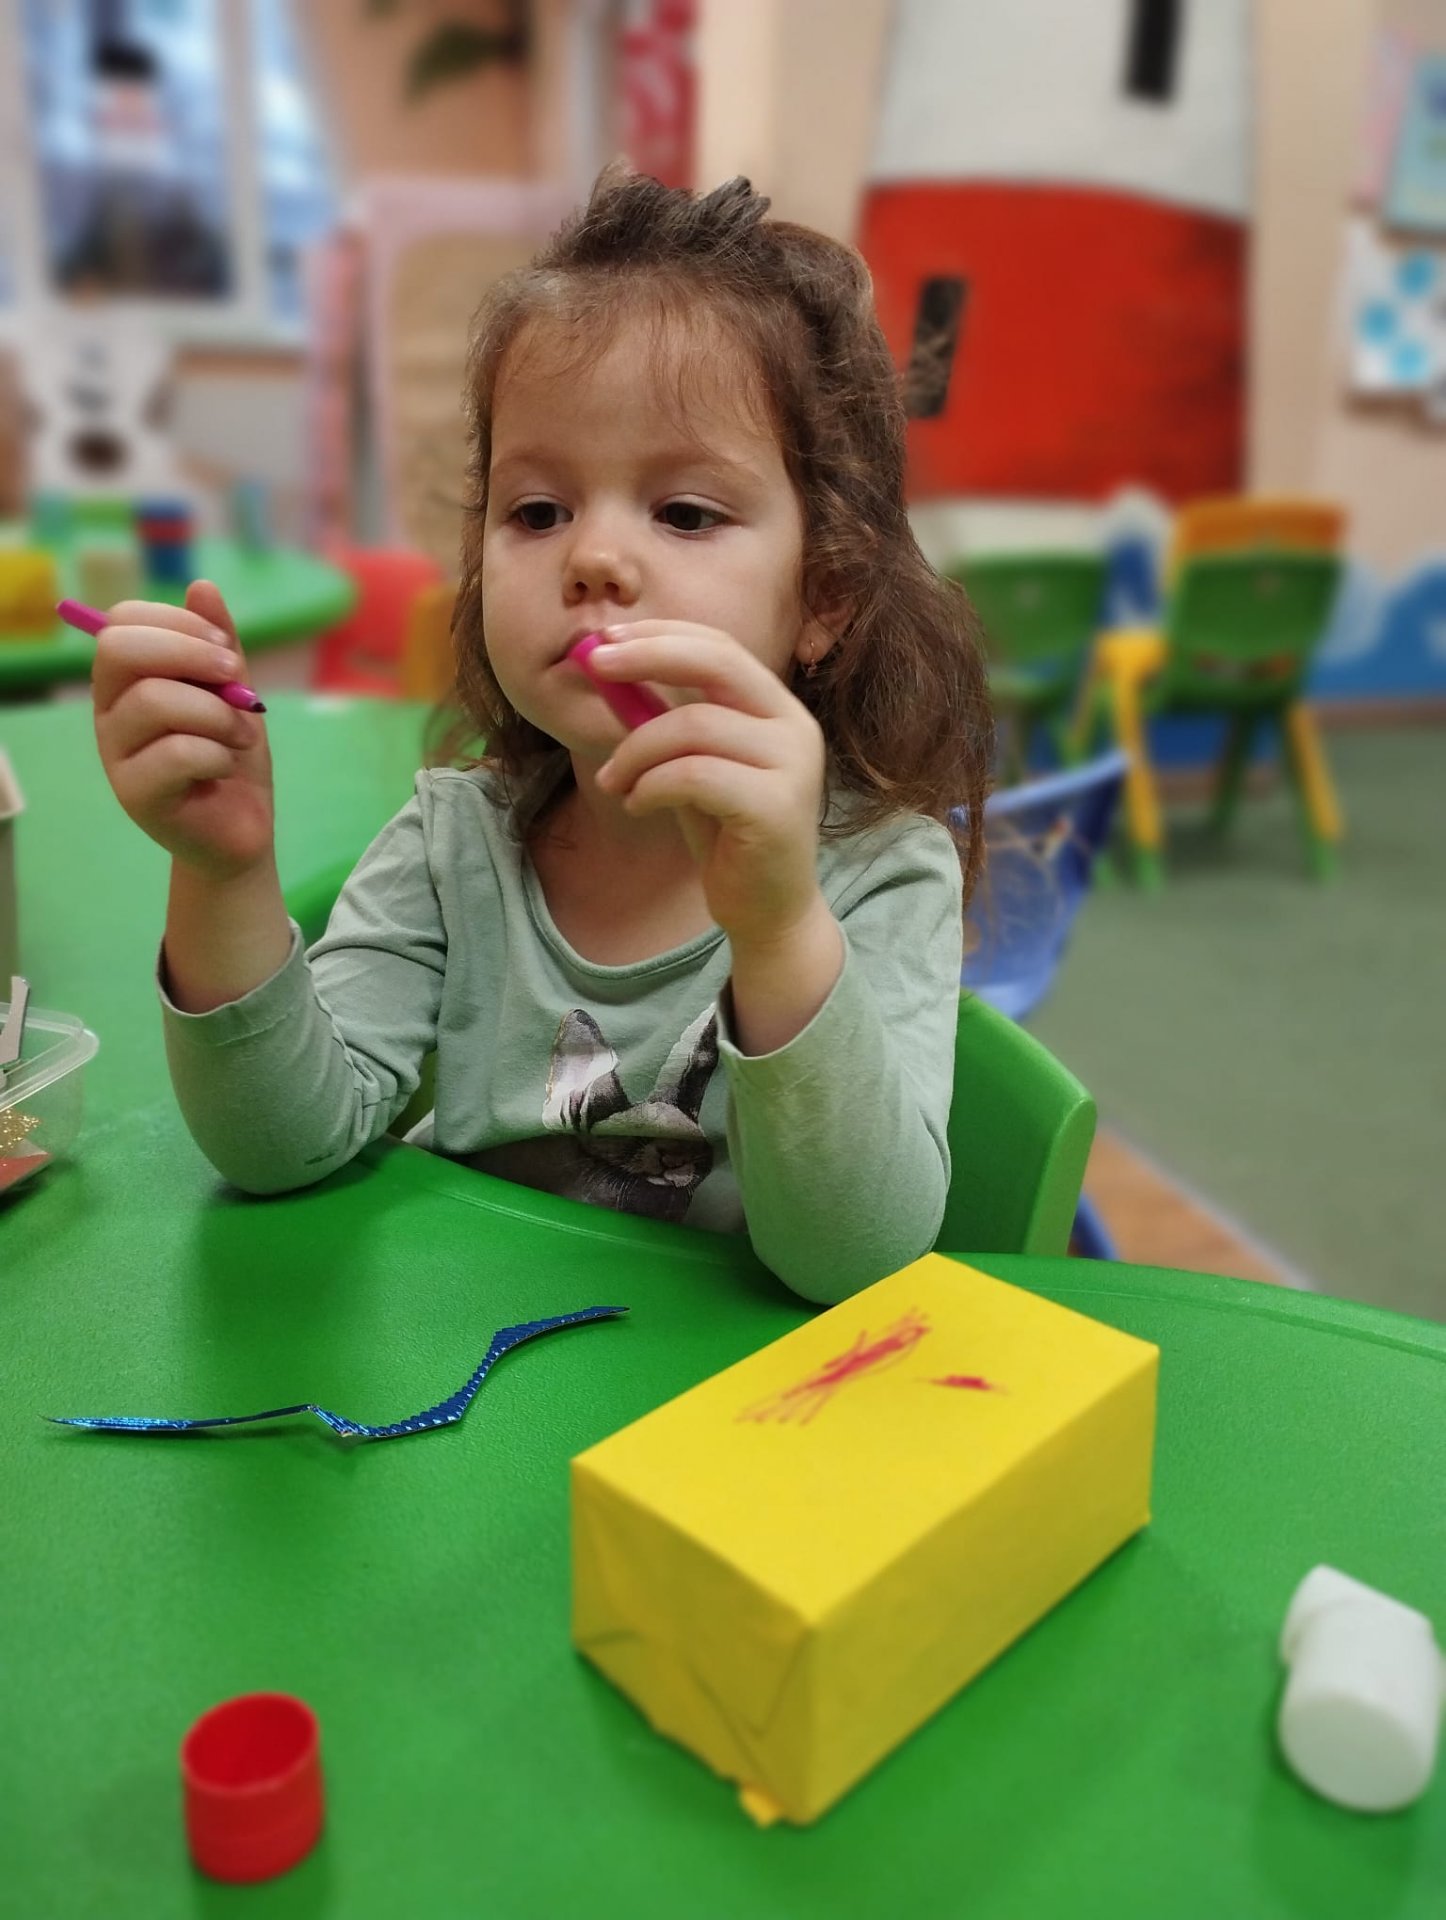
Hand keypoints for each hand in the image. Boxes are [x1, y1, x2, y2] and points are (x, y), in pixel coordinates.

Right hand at [92, 580, 275, 878]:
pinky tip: (225, 768)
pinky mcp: (134, 795)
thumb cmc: (230, 757)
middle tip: (236, 680)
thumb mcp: (233, 694)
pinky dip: (217, 754)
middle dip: (189, 653)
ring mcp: (115, 755)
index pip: (122, 622)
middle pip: (120, 650)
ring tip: (240, 736)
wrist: (239, 832)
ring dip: (217, 714)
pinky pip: (176, 753)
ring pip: (155, 701)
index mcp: (126, 680)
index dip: (177, 623)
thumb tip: (203, 587)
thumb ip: (219, 646)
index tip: (227, 649)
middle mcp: (110, 712)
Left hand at [589, 621, 828, 950]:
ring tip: (613, 782)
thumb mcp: (690, 765)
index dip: (660, 635)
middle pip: (718, 661)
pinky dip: (652, 785)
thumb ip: (664, 718)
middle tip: (593, 666)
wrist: (767, 911)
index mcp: (777, 708)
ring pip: (695, 725)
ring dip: (636, 750)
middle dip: (647, 656)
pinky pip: (696, 775)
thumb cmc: (725, 835)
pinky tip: (637, 804)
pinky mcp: (777, 806)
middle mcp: (795, 726)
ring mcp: (793, 765)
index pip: (720, 646)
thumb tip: (605, 665)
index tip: (603, 640)